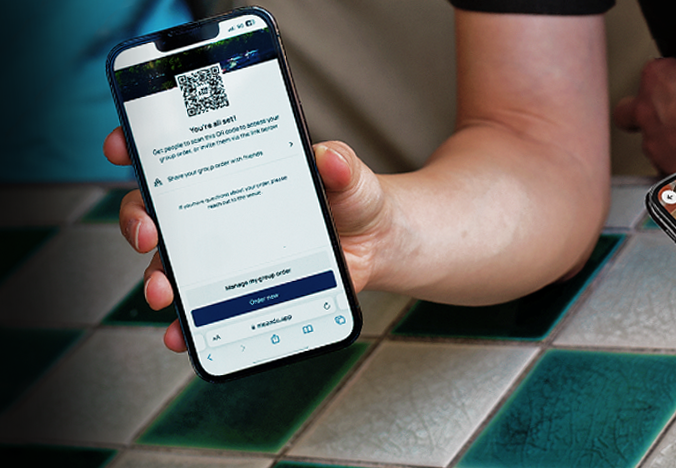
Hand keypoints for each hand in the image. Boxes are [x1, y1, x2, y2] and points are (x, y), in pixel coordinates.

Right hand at [103, 128, 392, 351]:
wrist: (374, 243)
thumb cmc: (351, 198)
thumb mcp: (348, 176)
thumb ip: (340, 166)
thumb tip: (329, 158)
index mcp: (232, 170)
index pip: (175, 151)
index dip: (139, 145)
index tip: (121, 147)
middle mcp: (217, 209)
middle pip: (157, 210)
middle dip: (137, 221)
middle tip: (147, 234)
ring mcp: (224, 251)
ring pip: (171, 263)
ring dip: (157, 280)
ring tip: (165, 295)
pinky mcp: (238, 287)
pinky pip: (201, 306)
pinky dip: (187, 322)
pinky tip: (184, 332)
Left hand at [613, 58, 675, 173]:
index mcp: (657, 78)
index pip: (652, 75)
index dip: (670, 80)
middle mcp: (647, 113)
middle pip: (629, 112)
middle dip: (643, 114)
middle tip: (668, 116)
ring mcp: (655, 147)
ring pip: (650, 146)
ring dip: (667, 145)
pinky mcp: (667, 176)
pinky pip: (666, 173)